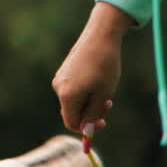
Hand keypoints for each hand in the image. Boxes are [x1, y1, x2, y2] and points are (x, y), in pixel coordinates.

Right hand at [53, 2, 131, 133]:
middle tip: (108, 106)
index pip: (72, 123)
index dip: (86, 128)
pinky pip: (73, 90)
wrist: (101, 35)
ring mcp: (60, 78)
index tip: (102, 123)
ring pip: (74, 101)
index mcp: (67, 96)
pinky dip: (85, 92)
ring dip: (89, 102)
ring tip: (106, 90)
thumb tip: (85, 131)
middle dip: (89, 114)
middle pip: (72, 113)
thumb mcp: (103, 94)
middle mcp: (58, 87)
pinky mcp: (64, 71)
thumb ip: (93, 114)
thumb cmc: (105, 65)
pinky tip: (98, 81)